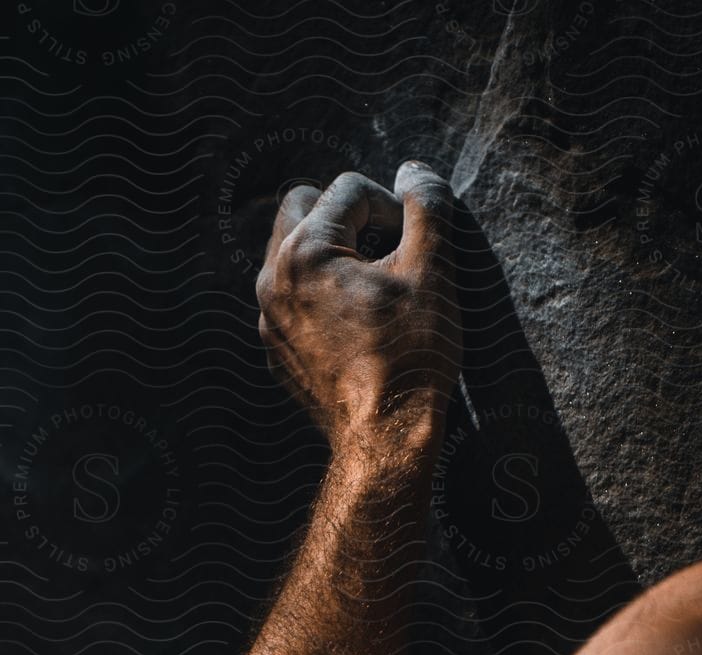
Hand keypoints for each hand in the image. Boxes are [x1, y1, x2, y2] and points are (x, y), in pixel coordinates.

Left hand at [256, 161, 460, 444]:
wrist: (383, 436)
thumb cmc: (410, 353)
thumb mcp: (433, 271)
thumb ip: (427, 208)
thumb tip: (415, 172)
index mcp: (304, 251)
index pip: (348, 188)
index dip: (392, 206)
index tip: (414, 244)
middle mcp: (272, 278)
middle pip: (301, 206)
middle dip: (346, 213)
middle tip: (385, 247)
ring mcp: (268, 315)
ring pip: (290, 251)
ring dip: (330, 248)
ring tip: (373, 281)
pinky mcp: (275, 344)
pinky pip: (290, 294)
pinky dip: (319, 289)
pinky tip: (356, 318)